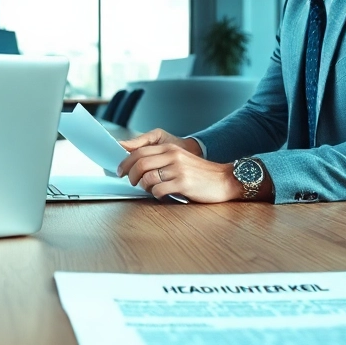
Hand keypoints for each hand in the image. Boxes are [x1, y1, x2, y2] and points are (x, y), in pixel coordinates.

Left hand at [117, 129, 239, 202]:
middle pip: (139, 163)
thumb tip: (137, 166)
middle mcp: (172, 156)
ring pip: (147, 177)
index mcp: (170, 149)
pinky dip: (156, 195)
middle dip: (130, 175)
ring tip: (150, 190)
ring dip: (143, 187)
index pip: (139, 151)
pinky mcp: (183, 183)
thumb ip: (161, 159)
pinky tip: (162, 195)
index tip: (120, 171)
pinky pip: (158, 190)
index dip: (126, 162)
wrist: (224, 179)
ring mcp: (178, 169)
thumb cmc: (200, 173)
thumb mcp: (180, 159)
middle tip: (131, 182)